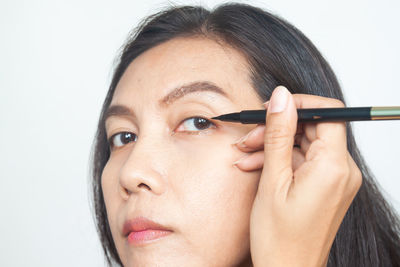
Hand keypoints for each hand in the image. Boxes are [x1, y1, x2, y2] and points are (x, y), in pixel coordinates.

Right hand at [233, 86, 361, 266]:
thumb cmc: (278, 237)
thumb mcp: (272, 180)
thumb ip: (279, 134)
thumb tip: (282, 97)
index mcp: (334, 167)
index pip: (328, 113)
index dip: (299, 104)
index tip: (273, 109)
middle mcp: (342, 171)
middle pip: (314, 128)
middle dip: (278, 128)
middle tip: (249, 136)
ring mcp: (335, 180)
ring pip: (305, 145)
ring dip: (274, 146)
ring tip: (245, 155)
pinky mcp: (326, 187)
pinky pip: (305, 162)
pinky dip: (281, 161)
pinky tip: (256, 166)